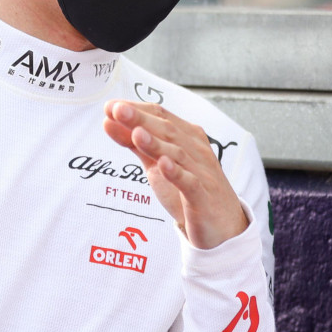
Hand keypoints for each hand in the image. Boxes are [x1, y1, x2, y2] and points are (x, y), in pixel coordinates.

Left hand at [103, 101, 249, 248]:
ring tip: (136, 133)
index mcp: (187, 137)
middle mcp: (196, 151)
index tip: (111, 106)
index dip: (137, 109)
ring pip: (178, 154)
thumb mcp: (157, 165)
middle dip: (142, 120)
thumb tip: (108, 121)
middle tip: (117, 110)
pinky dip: (176, 172)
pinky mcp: (202, 198)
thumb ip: (134, 144)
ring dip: (156, 143)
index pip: (161, 116)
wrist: (223, 225)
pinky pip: (189, 183)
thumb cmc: (187, 192)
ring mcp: (201, 173)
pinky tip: (162, 164)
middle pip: (168, 131)